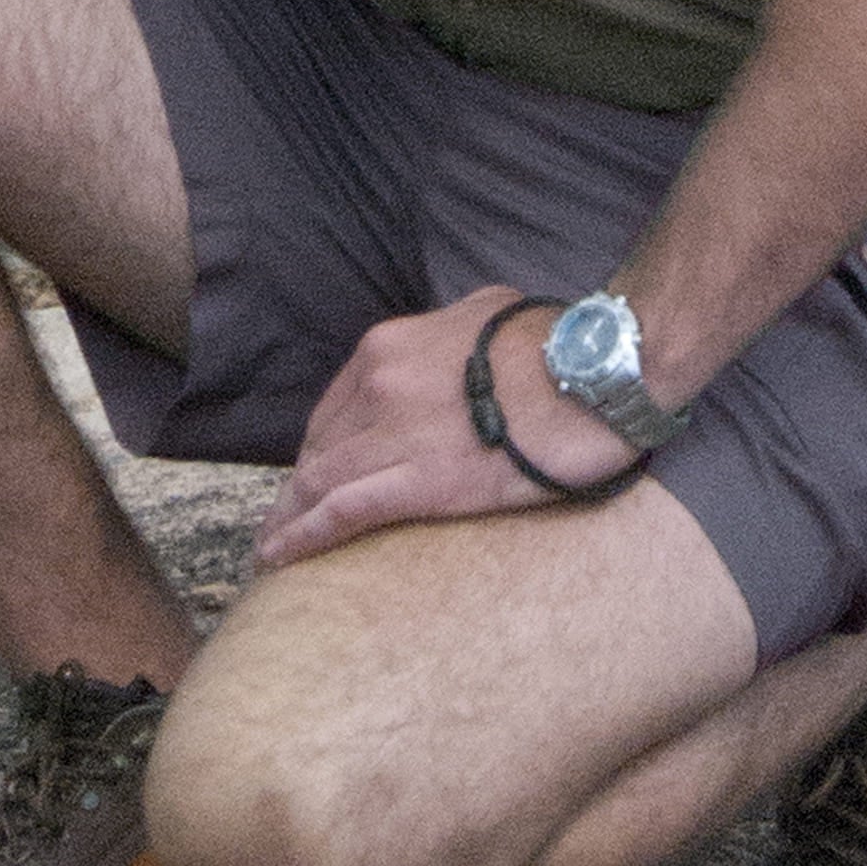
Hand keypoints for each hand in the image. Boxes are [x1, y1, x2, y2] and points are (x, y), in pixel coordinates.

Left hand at [253, 288, 639, 567]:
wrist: (596, 373)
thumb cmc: (556, 344)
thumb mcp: (486, 309)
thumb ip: (451, 328)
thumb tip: (455, 340)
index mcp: (389, 347)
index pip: (335, 408)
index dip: (319, 447)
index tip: (312, 476)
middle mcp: (379, 384)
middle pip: (321, 447)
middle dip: (298, 487)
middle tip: (284, 521)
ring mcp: (395, 433)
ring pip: (320, 481)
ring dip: (288, 518)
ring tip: (270, 549)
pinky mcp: (421, 482)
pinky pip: (342, 512)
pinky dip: (303, 535)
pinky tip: (281, 556)